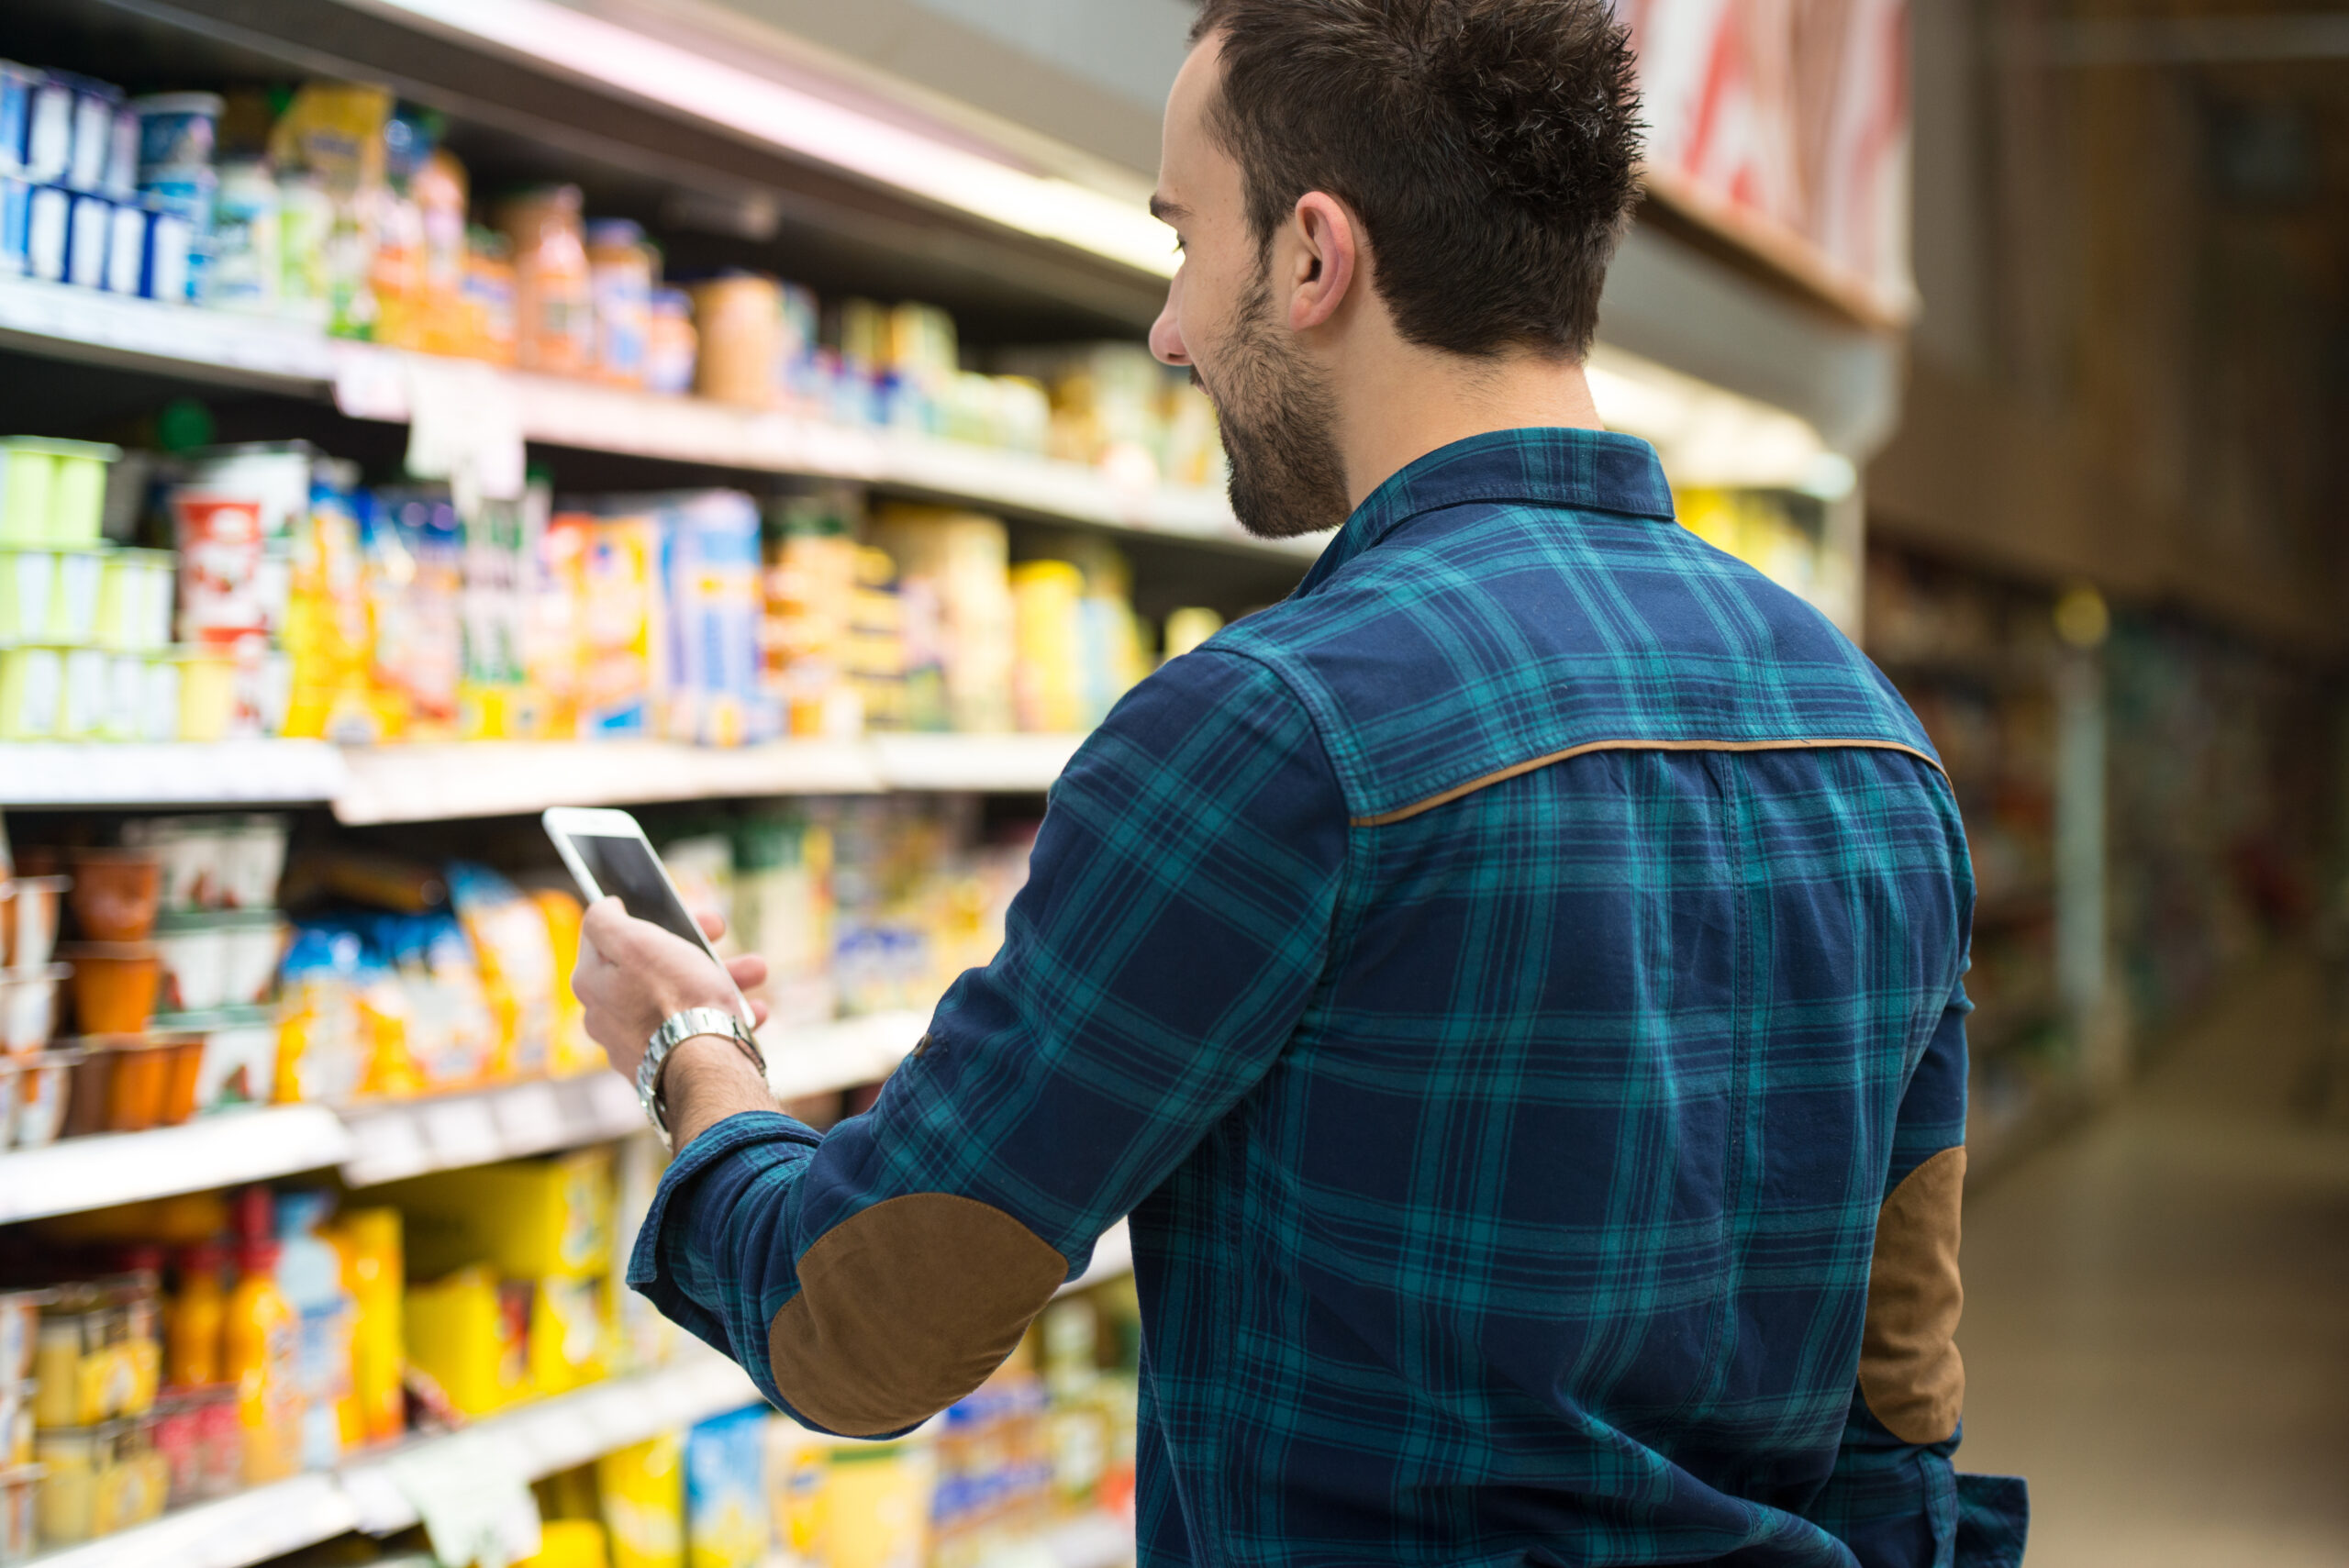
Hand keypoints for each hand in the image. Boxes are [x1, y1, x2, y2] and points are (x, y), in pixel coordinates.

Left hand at [574, 899, 769, 1080]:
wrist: (706, 1068)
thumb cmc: (675, 1000)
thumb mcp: (636, 942)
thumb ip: (606, 920)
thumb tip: (603, 907)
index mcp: (592, 984)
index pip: (609, 936)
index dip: (646, 915)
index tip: (677, 910)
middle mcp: (606, 1017)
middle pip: (650, 966)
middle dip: (693, 946)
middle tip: (721, 932)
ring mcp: (635, 1044)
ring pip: (678, 998)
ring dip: (720, 978)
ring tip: (755, 972)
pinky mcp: (665, 1066)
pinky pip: (694, 1032)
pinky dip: (723, 1017)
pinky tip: (752, 1011)